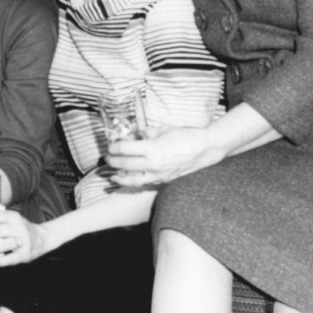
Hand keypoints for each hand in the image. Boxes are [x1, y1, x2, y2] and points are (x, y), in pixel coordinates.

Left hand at [105, 126, 222, 184]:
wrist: (204, 149)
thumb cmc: (185, 136)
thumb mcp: (164, 129)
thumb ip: (147, 133)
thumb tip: (136, 134)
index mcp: (152, 148)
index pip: (126, 149)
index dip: (115, 148)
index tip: (111, 146)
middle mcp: (154, 163)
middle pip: (126, 164)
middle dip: (114, 161)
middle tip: (108, 158)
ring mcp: (159, 174)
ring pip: (133, 180)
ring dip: (121, 177)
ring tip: (113, 175)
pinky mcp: (164, 179)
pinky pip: (145, 183)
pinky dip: (135, 182)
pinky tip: (129, 179)